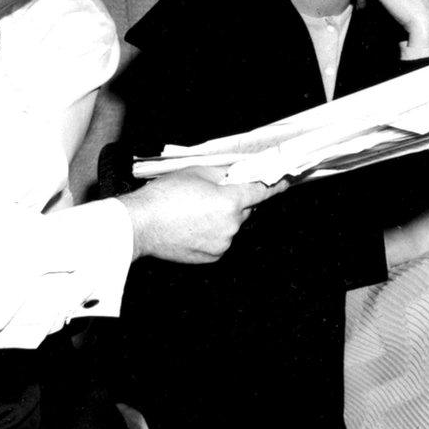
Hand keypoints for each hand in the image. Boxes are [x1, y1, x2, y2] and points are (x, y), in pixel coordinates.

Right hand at [122, 166, 282, 263]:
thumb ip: (225, 174)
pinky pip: (221, 241)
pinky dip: (213, 233)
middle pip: (245, 209)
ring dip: (222, 218)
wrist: (140, 225)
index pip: (262, 191)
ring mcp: (223, 244)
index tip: (288, 180)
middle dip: (235, 201)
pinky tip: (193, 226)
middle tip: (212, 194)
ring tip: (195, 212)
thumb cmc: (165, 195)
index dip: (276, 184)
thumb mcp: (197, 172)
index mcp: (231, 202)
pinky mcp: (212, 256)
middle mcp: (232, 226)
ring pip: (232, 226)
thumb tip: (240, 174)